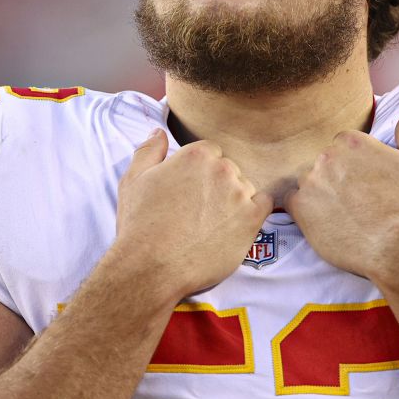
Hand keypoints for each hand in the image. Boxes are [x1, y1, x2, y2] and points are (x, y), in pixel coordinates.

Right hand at [112, 129, 271, 297]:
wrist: (151, 267)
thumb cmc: (140, 225)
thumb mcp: (134, 180)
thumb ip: (149, 150)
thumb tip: (159, 132)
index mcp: (197, 155)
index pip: (211, 153)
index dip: (199, 172)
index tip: (190, 191)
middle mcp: (222, 170)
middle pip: (229, 169)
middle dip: (216, 185)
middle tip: (197, 210)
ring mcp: (239, 194)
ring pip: (245, 187)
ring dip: (233, 200)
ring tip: (211, 222)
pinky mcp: (251, 220)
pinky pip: (264, 204)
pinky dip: (253, 211)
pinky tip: (235, 224)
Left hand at [284, 114, 398, 281]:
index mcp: (352, 141)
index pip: (342, 146)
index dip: (354, 166)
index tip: (364, 182)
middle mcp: (327, 156)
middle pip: (324, 164)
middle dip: (337, 179)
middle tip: (356, 201)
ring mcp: (311, 181)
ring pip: (309, 183)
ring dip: (321, 195)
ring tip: (343, 214)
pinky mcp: (299, 207)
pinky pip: (293, 203)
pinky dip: (306, 211)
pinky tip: (325, 222)